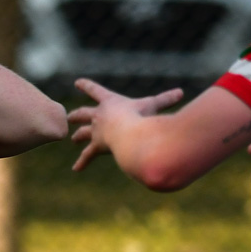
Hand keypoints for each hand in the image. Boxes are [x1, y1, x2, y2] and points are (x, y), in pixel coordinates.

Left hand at [67, 78, 183, 171]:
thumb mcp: (153, 105)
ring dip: (78, 135)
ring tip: (72, 139)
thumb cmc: (141, 116)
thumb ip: (166, 100)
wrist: (129, 133)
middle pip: (84, 113)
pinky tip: (76, 169)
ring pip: (83, 133)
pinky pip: (88, 155)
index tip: (77, 82)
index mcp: (110, 102)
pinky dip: (82, 162)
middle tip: (70, 116)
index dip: (86, 86)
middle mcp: (99, 116)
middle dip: (78, 114)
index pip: (95, 90)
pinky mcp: (98, 146)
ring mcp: (97, 131)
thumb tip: (181, 92)